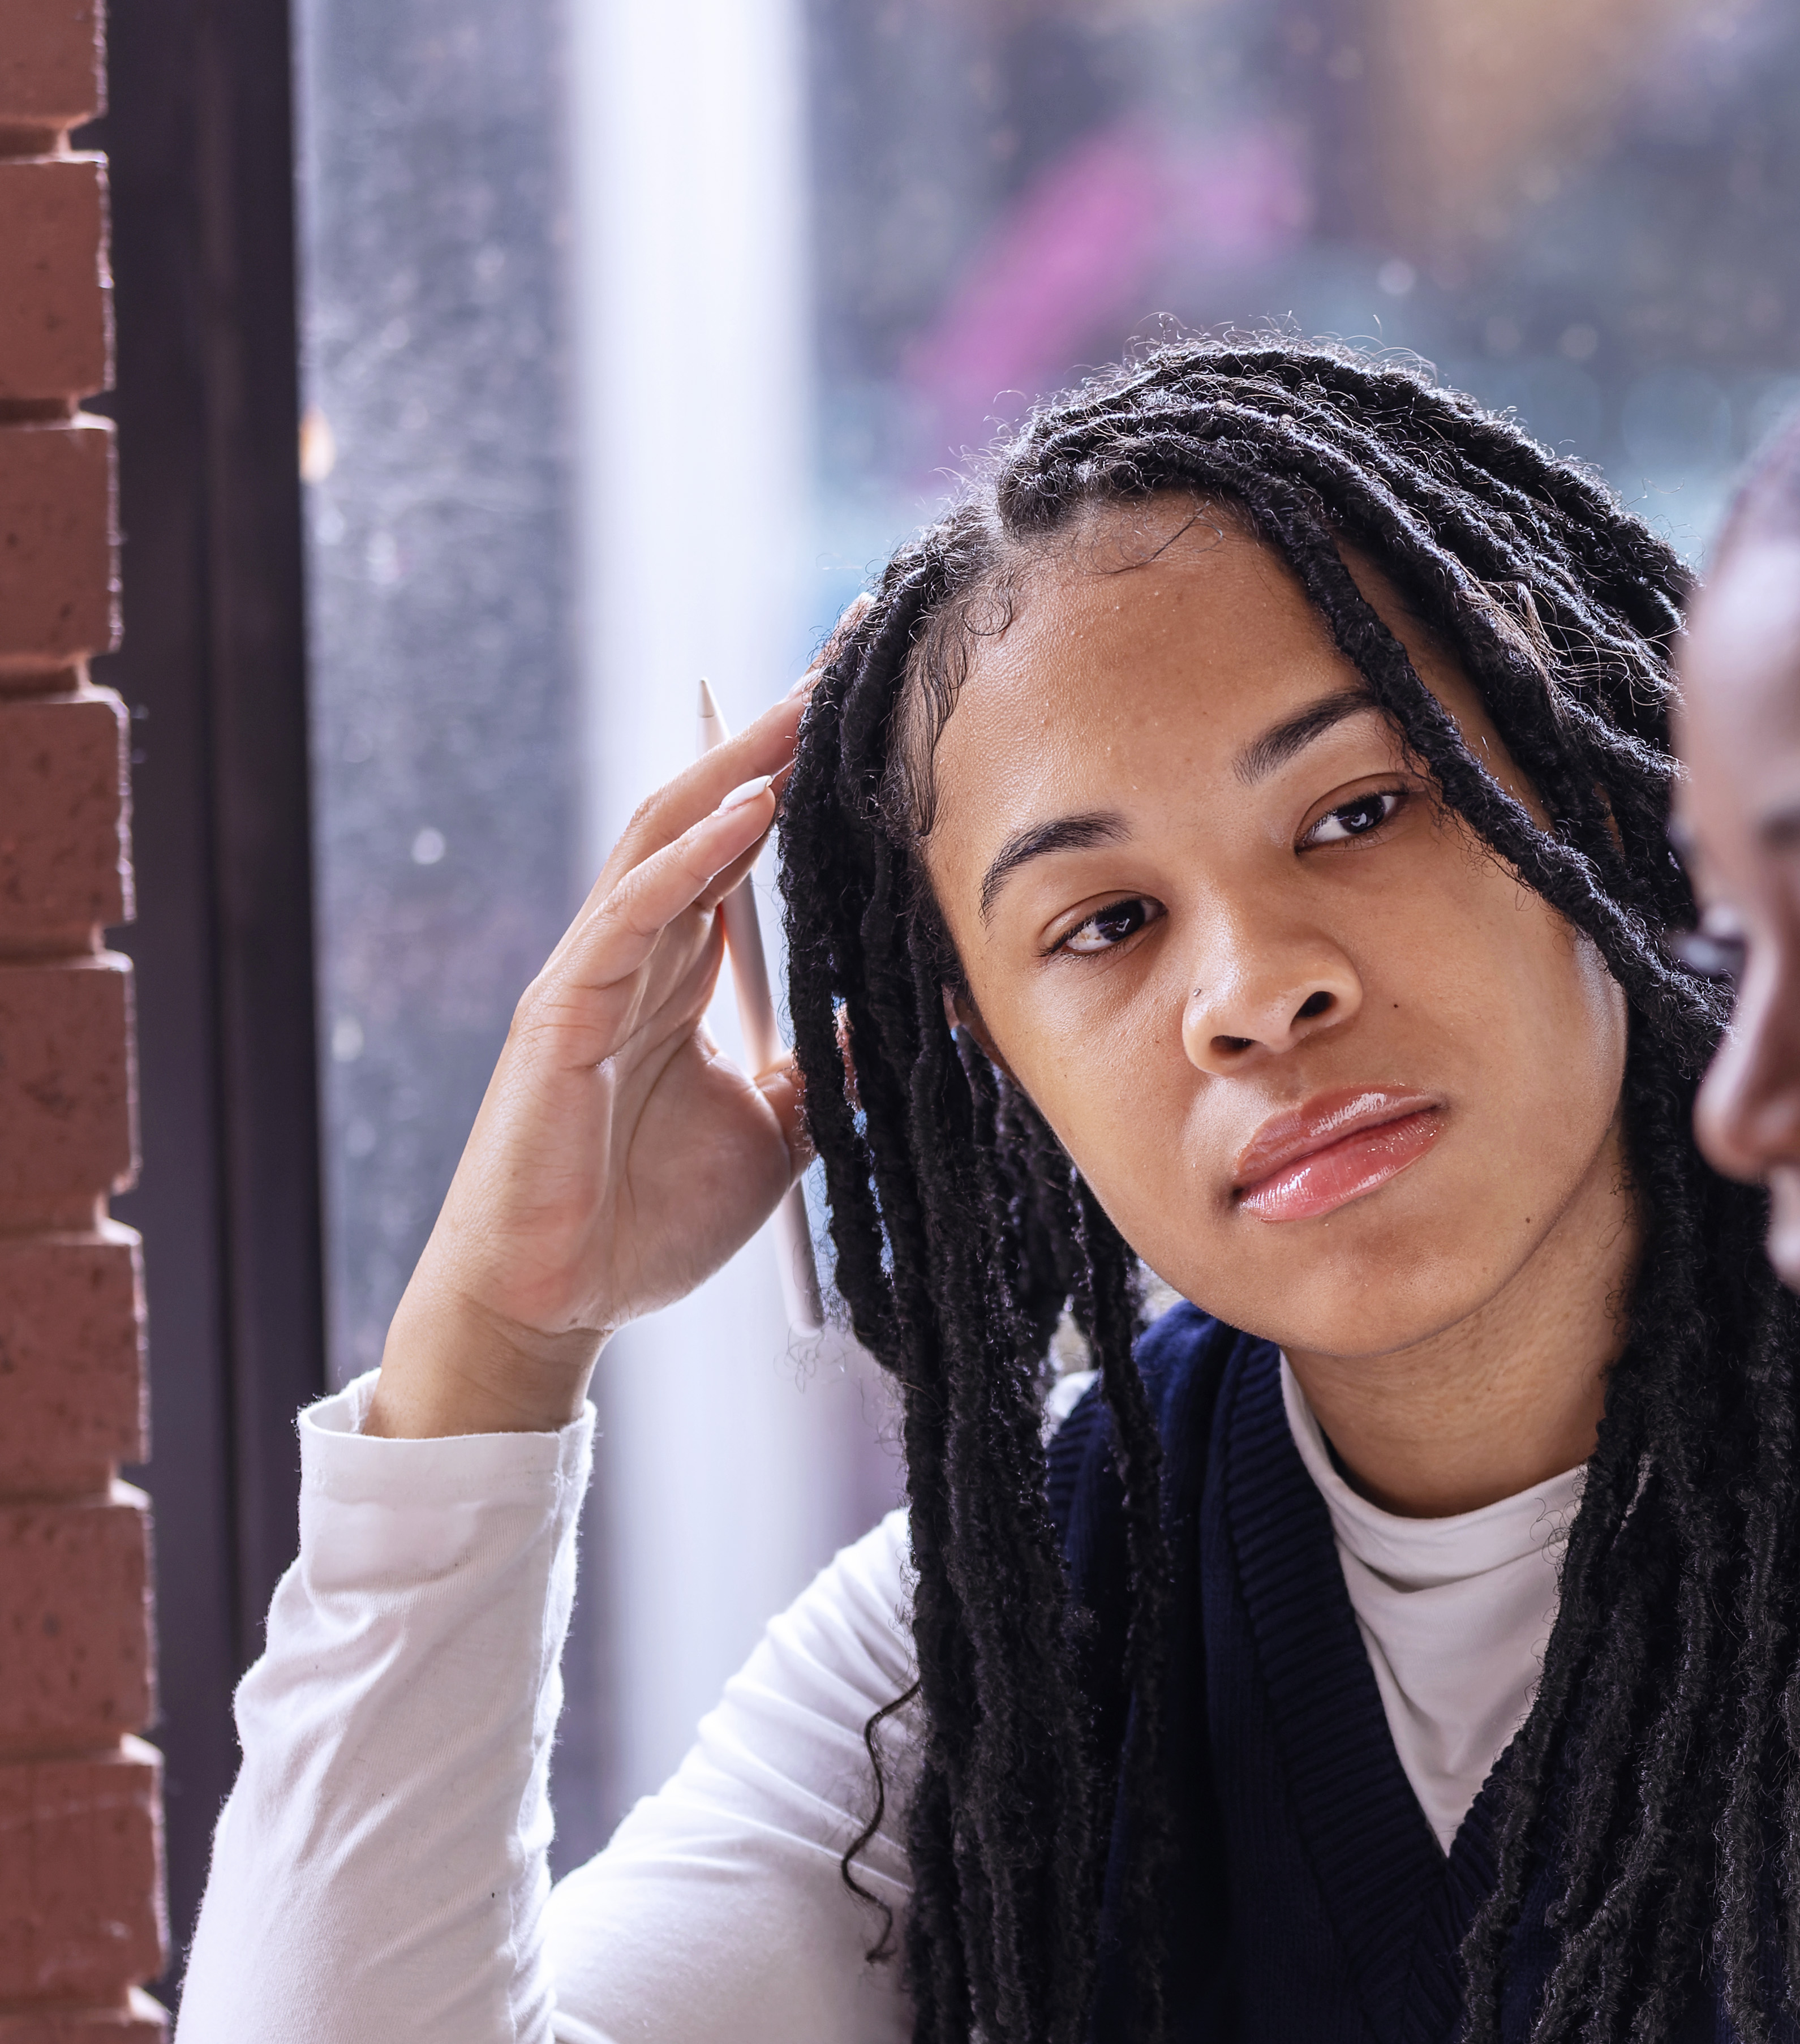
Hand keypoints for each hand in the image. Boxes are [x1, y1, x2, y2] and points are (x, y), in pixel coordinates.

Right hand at [369, 680, 812, 1439]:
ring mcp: (594, 974)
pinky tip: (748, 809)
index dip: (805, 769)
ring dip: (737, 764)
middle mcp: (638, 951)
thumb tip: (901, 1025)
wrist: (561, 1301)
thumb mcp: (781, 1134)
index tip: (870, 700)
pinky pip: (634, 916)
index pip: (750, 840)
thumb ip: (830, 1072)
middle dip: (775, 729)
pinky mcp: (562, 1014)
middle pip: (710, 809)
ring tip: (807, 699)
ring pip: (665, 838)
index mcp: (685, 969)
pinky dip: (693, 859)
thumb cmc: (649, 1219)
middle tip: (847, 650)